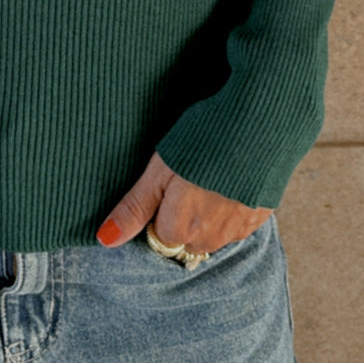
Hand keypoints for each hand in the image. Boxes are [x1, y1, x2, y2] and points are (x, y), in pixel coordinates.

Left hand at [96, 151, 272, 254]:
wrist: (257, 122)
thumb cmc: (201, 139)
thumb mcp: (159, 169)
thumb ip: (134, 208)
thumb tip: (104, 240)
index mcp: (180, 227)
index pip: (160, 235)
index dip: (160, 209)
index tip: (167, 184)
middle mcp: (209, 237)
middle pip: (186, 240)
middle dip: (183, 218)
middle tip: (188, 178)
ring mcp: (237, 230)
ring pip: (212, 235)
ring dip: (208, 216)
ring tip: (209, 176)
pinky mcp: (259, 219)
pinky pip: (236, 226)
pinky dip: (231, 210)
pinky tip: (230, 181)